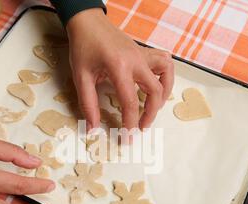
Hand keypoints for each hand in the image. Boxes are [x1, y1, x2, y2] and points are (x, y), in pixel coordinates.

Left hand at [66, 8, 173, 130]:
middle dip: (150, 113)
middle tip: (141, 127)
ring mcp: (142, 54)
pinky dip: (165, 76)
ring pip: (166, 74)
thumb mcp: (81, 77)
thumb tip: (93, 128)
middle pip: (155, 91)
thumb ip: (88, 104)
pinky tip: (157, 86)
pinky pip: (164, 62)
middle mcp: (136, 60)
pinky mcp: (144, 52)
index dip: (130, 123)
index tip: (127, 138)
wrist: (87, 22)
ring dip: (163, 94)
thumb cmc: (83, 46)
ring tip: (154, 107)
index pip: (130, 102)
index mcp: (119, 67)